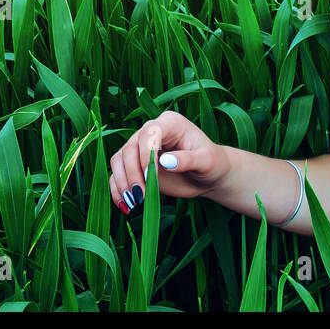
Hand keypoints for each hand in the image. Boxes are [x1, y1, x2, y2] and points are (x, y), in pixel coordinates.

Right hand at [108, 110, 229, 212]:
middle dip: (132, 173)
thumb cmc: (211, 163)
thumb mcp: (206, 161)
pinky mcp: (135, 164)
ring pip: (119, 160)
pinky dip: (117, 190)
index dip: (145, 154)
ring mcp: (141, 147)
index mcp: (170, 123)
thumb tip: (165, 161)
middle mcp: (151, 131)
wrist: (208, 176)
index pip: (149, 133)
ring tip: (133, 203)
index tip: (149, 176)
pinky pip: (117, 174)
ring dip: (122, 183)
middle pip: (130, 148)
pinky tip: (125, 205)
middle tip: (141, 196)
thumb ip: (188, 160)